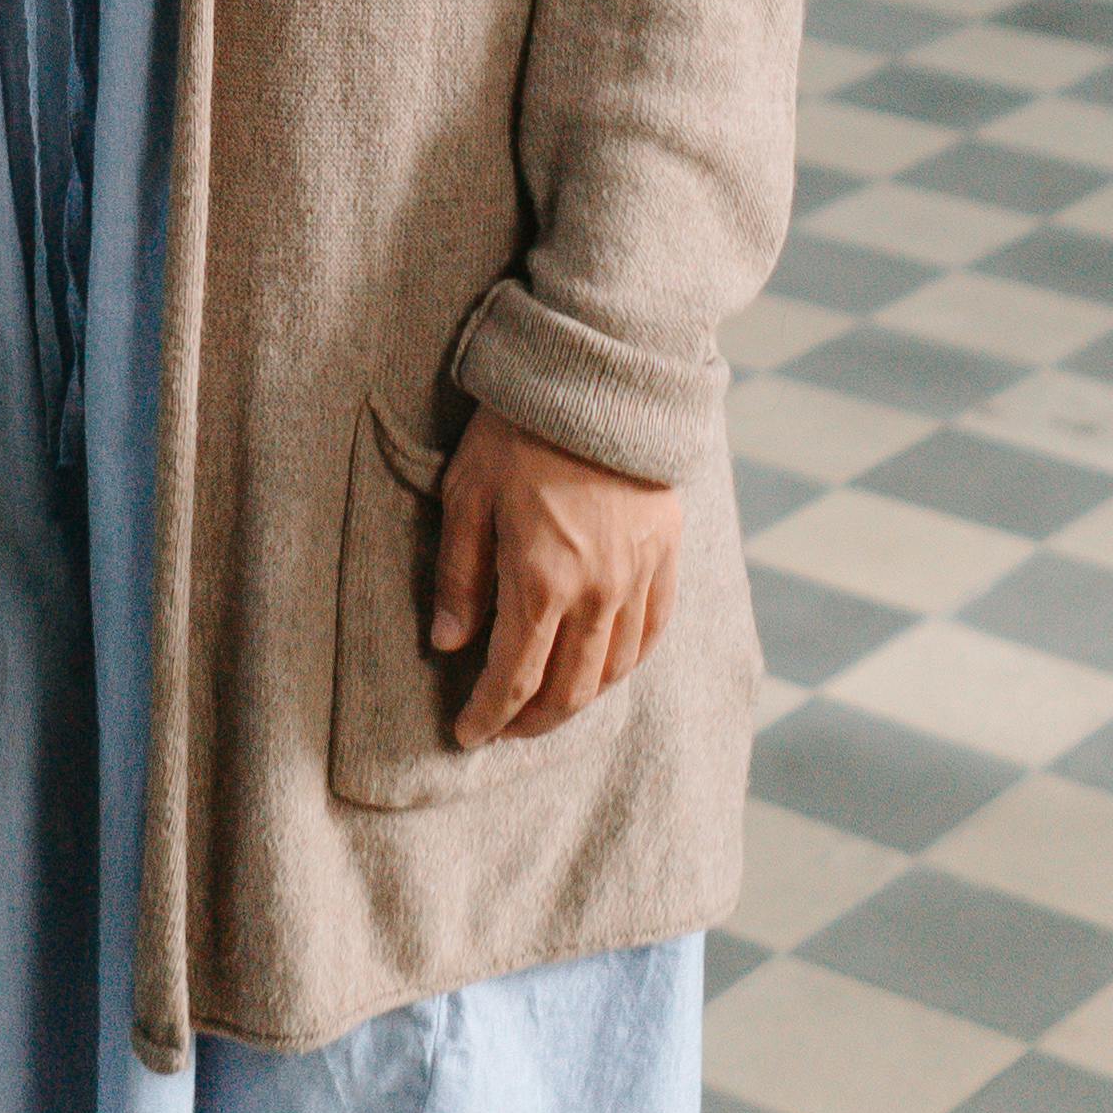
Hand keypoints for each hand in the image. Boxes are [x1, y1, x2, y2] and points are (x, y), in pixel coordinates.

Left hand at [432, 410, 680, 745]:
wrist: (599, 376)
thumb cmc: (518, 430)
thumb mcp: (466, 494)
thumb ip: (459, 576)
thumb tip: (449, 643)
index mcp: (540, 581)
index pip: (513, 678)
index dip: (488, 716)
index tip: (466, 735)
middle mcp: (596, 593)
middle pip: (568, 689)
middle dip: (532, 721)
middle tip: (504, 728)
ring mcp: (637, 577)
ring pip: (613, 671)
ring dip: (578, 700)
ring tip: (547, 705)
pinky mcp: (664, 555)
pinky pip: (652, 632)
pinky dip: (626, 663)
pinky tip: (605, 668)